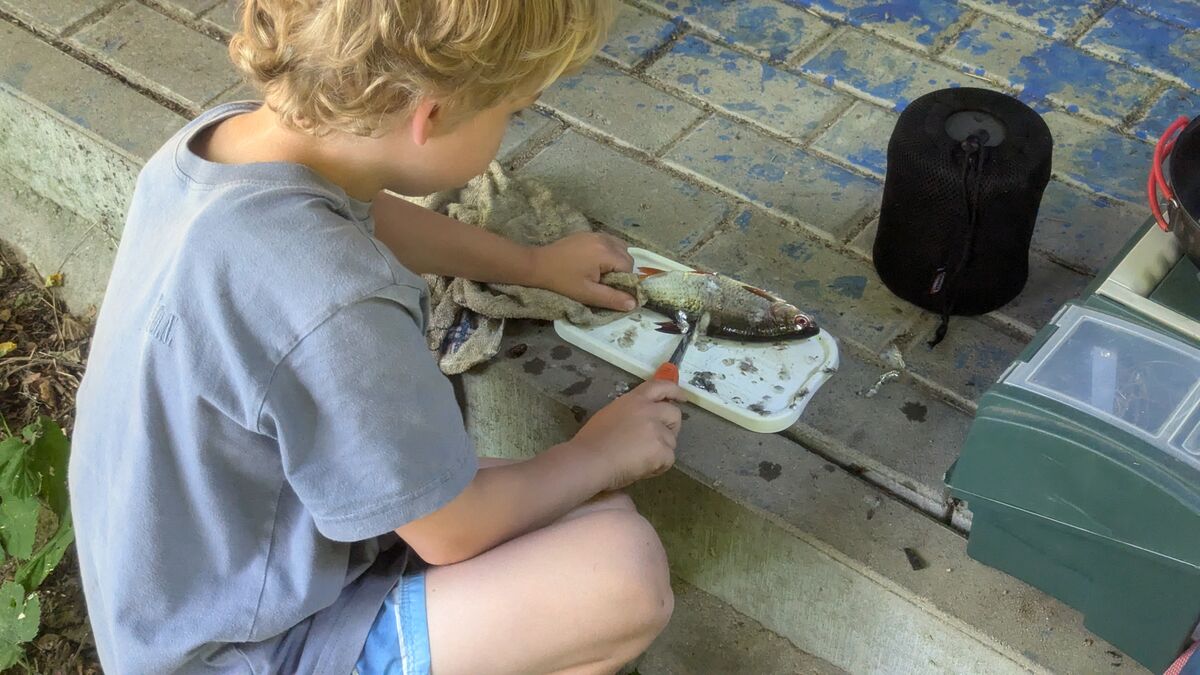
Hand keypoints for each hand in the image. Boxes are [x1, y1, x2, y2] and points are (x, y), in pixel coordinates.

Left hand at [528, 232, 636, 310]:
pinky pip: (609, 241)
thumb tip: (634, 303)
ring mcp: (596, 234)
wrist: (538, 265)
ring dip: (617, 261)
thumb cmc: (562, 281)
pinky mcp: (588, 234)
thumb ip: (612, 298)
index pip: (629, 268)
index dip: (625, 282)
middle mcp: (605, 239)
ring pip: (620, 247)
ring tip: (602, 273)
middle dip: (622, 271)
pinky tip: (596, 262)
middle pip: (627, 256)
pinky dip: (609, 252)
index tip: (611, 290)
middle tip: (605, 283)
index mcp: (606, 253)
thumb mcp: (587, 294)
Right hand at [568, 380, 684, 490]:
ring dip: (660, 451)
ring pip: (670, 441)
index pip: (660, 386)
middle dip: (672, 427)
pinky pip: (668, 459)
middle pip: (674, 414)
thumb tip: (642, 422)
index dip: (674, 391)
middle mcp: (648, 410)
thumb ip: (630, 413)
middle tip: (660, 441)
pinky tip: (640, 469)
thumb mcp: (610, 415)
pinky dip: (658, 467)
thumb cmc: (591, 442)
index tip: (681, 397)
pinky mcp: (660, 449)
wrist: (589, 460)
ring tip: (639, 460)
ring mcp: (656, 429)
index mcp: (634, 400)